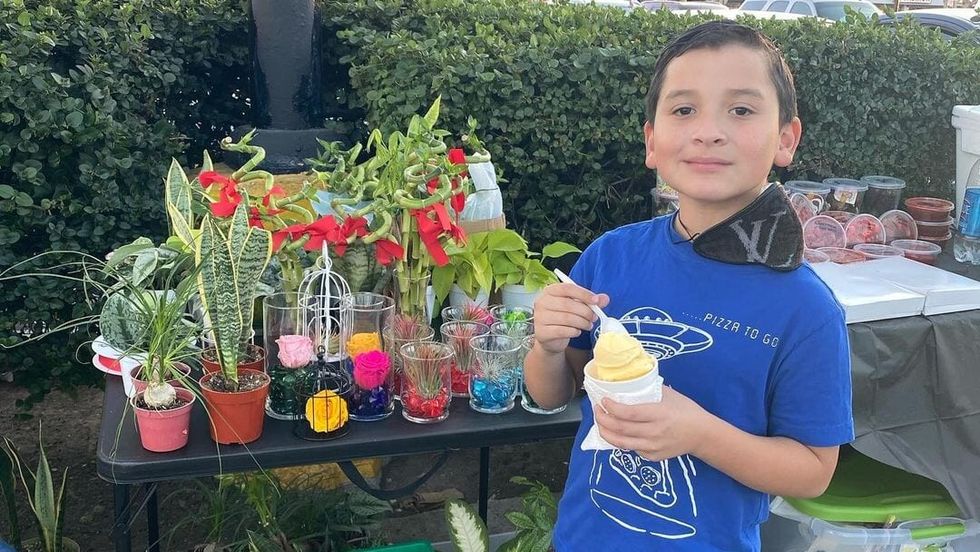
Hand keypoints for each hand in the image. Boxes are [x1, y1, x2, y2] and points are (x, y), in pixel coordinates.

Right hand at [533, 282, 608, 354]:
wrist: (550, 339)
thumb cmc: (563, 318)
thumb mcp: (576, 306)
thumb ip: (590, 301)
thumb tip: (604, 299)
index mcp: (549, 291)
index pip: (567, 288)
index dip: (583, 294)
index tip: (596, 300)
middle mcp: (542, 302)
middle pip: (567, 304)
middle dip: (585, 311)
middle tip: (594, 317)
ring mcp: (540, 318)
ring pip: (566, 318)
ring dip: (582, 322)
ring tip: (588, 325)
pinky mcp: (542, 332)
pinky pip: (563, 331)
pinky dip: (574, 331)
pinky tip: (578, 331)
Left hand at [594, 386, 713, 460]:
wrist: (702, 435)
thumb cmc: (686, 411)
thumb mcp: (670, 395)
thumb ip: (649, 390)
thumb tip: (629, 382)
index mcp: (658, 414)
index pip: (628, 413)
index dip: (611, 408)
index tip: (603, 401)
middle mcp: (654, 433)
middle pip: (620, 429)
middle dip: (602, 420)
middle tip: (597, 410)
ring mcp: (653, 447)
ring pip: (621, 443)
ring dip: (606, 433)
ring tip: (600, 423)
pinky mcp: (653, 456)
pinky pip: (632, 448)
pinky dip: (620, 441)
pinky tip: (616, 432)